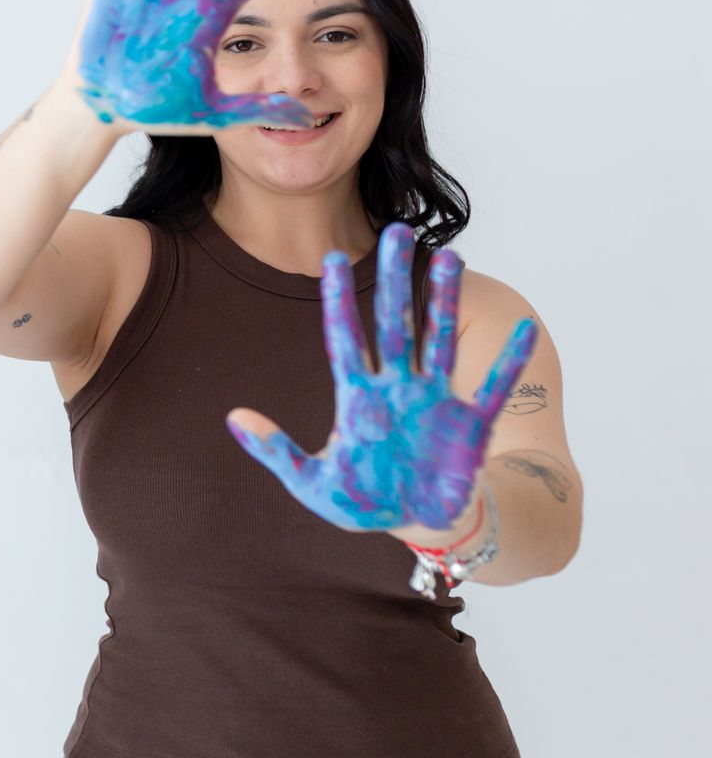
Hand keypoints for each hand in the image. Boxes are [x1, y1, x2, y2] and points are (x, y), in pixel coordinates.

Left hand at [226, 224, 537, 531]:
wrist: (421, 527)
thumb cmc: (368, 503)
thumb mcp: (311, 483)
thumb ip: (275, 450)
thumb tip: (232, 418)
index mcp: (358, 399)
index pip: (344, 339)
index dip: (338, 300)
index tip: (330, 258)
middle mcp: (398, 388)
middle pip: (394, 323)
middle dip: (395, 279)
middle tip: (397, 231)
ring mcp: (436, 400)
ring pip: (439, 339)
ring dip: (445, 300)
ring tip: (448, 256)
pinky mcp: (472, 423)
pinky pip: (496, 387)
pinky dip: (510, 362)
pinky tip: (524, 328)